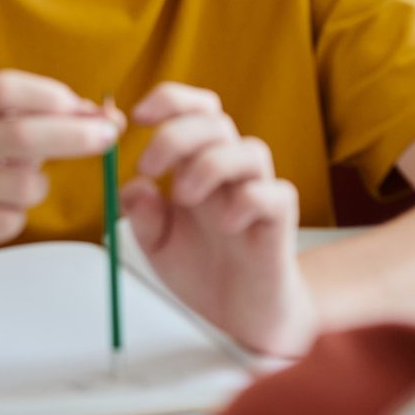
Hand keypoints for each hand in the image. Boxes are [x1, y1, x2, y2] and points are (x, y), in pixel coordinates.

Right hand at [0, 73, 119, 259]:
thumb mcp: (0, 124)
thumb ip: (53, 118)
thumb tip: (111, 118)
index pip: (6, 91)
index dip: (50, 97)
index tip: (88, 108)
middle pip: (21, 136)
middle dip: (74, 136)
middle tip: (110, 136)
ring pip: (22, 187)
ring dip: (38, 188)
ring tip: (19, 184)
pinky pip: (8, 221)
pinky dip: (16, 216)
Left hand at [120, 82, 313, 359]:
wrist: (239, 313)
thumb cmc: (202, 268)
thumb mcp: (155, 242)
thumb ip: (141, 214)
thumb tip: (134, 186)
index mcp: (199, 163)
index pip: (194, 110)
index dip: (169, 101)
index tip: (135, 117)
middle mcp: (231, 170)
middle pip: (216, 122)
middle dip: (176, 135)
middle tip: (149, 167)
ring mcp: (259, 192)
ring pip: (250, 150)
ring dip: (211, 165)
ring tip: (183, 197)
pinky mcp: (280, 220)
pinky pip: (275, 193)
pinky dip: (248, 200)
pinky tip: (226, 224)